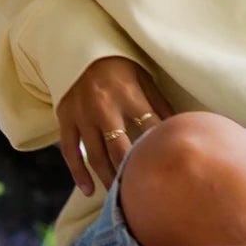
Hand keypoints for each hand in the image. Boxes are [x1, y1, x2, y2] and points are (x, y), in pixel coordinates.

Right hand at [56, 56, 173, 195]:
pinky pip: (70, 151)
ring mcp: (82, 114)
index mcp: (129, 95)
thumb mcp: (144, 78)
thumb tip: (180, 129)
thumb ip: (159, 105)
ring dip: (107, 178)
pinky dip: (78, 173)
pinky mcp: (65, 118)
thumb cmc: (120, 66)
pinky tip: (88, 190)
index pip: (149, 129)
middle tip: (141, 193)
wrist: (80, 48)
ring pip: (95, 155)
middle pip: (120, 149)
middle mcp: (104, 106)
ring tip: (118, 196)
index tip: (168, 169)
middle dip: (131, 173)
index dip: (159, 149)